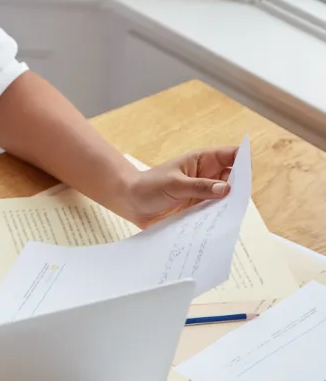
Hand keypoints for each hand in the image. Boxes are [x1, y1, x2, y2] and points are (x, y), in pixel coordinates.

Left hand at [118, 147, 237, 227]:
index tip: (249, 172)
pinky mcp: (199, 210)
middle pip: (234, 178)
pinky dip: (220, 217)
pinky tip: (223, 225)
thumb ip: (199, 187)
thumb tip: (226, 189)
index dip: (243, 160)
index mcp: (202, 161)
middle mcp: (207, 176)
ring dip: (231, 204)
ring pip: (227, 197)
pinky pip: (216, 212)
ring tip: (233, 214)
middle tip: (241, 198)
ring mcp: (204, 194)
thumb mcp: (174, 184)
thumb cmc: (149, 186)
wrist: (131, 203)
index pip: (230, 155)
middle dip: (240, 186)